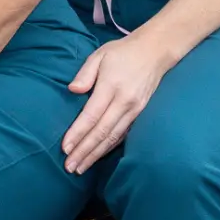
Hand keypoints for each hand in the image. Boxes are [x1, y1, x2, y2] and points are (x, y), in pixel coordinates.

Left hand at [62, 33, 173, 172]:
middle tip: (70, 167)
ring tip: (81, 167)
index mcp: (111, 87)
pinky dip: (110, 148)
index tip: (65, 148)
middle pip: (102, 133)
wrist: (155, 52)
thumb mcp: (99, 55)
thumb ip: (85, 74)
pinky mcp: (140, 114)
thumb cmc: (122, 52)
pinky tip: (98, 156)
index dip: (78, 134)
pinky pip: (123, 135)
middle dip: (84, 152)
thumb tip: (72, 90)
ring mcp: (135, 110)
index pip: (91, 116)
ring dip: (96, 154)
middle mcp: (124, 102)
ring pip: (113, 138)